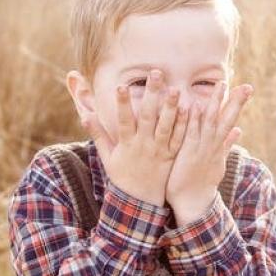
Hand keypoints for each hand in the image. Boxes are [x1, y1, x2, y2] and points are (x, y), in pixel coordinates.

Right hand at [81, 69, 189, 205]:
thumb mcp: (107, 157)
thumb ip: (98, 134)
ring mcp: (159, 150)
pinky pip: (179, 138)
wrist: (140, 202)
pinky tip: (190, 108)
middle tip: (156, 73)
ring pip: (166, 126)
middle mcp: (144, 145)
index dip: (121, 103)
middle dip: (151, 94)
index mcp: (127, 144)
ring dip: (171, 106)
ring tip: (175, 88)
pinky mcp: (171, 155)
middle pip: (148, 116)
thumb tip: (85, 115)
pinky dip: (184, 124)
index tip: (120, 86)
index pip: (123, 120)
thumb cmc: (122, 176)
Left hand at [166, 80, 252, 223]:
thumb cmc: (202, 182)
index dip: (237, 103)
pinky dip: (194, 120)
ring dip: (216, 103)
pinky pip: (191, 133)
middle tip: (246, 85)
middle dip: (236, 101)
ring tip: (221, 85)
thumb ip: (227, 144)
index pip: (230, 120)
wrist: (193, 203)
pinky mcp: (188, 153)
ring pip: (211, 122)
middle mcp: (213, 145)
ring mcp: (202, 149)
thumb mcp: (218, 161)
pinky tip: (195, 105)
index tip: (245, 87)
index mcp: (219, 146)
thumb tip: (239, 130)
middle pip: (226, 119)